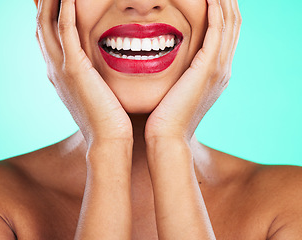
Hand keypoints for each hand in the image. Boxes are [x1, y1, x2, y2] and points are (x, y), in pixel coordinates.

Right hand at [35, 0, 132, 146]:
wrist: (107, 141)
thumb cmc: (107, 119)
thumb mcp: (94, 93)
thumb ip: (90, 78)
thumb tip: (98, 71)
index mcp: (58, 73)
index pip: (47, 36)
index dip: (47, 14)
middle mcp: (53, 68)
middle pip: (41, 24)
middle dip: (43, 2)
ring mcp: (60, 68)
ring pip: (47, 23)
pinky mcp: (74, 68)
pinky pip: (65, 30)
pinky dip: (66, 9)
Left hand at [145, 0, 241, 144]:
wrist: (167, 138)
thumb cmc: (163, 118)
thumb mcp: (175, 92)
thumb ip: (178, 76)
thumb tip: (168, 67)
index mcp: (216, 74)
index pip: (225, 34)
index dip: (221, 12)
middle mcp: (223, 69)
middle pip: (233, 25)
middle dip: (226, 2)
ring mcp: (218, 68)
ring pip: (229, 23)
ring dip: (223, 1)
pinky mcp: (208, 68)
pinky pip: (217, 30)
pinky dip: (215, 11)